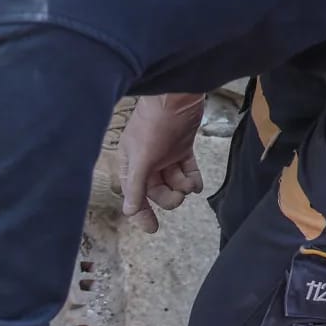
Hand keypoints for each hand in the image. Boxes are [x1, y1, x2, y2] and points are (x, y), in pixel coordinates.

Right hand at [118, 93, 204, 232]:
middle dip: (169, 196)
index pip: (134, 195)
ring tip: (190, 182)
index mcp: (131, 165)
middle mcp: (146, 162)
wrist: (176, 96)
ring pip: (173, 181)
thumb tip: (128, 211)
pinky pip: (186, 170)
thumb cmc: (154, 124)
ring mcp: (164, 155)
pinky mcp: (181, 148)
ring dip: (183, 186)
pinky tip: (197, 182)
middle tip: (179, 196)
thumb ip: (136, 186)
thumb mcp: (142, 158)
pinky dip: (192, 177)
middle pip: (156, 191)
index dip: (141, 213)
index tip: (153, 229)